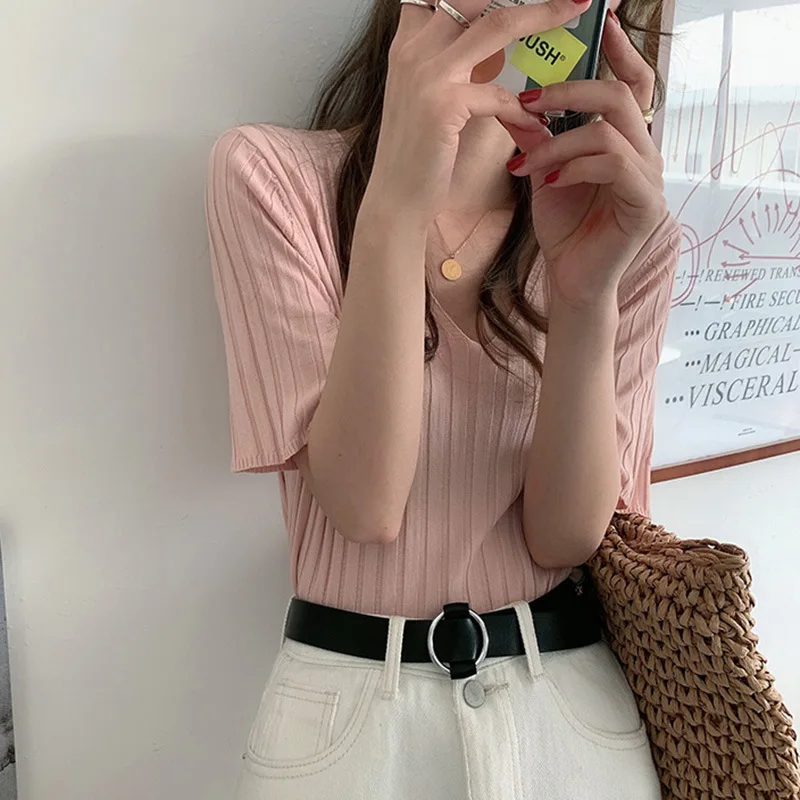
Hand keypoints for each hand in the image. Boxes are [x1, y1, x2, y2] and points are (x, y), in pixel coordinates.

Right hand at [368, 0, 592, 222]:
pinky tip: (536, 129)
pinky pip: (499, 94)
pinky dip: (523, 112)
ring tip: (575, 10)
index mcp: (407, 44)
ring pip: (497, 24)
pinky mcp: (442, 105)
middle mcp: (413, 50)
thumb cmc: (415, 156)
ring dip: (543, 14)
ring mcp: (426, 75)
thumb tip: (493, 51)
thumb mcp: (423, 99)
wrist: (394, 200)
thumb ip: (449, 66)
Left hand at [504, 12, 667, 310]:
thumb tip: (514, 103)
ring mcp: (650, 177)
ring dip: (558, 140)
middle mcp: (646, 152)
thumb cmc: (564, 228)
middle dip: (569, 91)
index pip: (632, 84)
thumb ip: (539, 138)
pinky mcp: (646, 203)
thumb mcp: (546, 173)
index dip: (619, 51)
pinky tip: (547, 182)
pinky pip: (612, 164)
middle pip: (619, 95)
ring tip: (526, 161)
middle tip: (527, 101)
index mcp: (626, 140)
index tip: (599, 21)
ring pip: (609, 130)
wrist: (571, 280)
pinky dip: (573, 167)